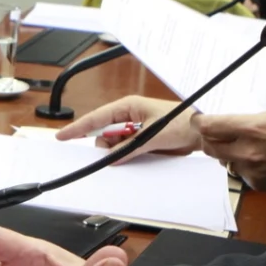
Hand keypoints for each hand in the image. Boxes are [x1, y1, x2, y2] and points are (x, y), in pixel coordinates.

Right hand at [53, 93, 199, 153]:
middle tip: (115, 154)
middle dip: (105, 146)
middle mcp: (129, 117)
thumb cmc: (183, 123)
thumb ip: (130, 146)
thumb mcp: (154, 135)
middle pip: (104, 134)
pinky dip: (125, 156)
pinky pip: (125, 151)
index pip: (97, 118)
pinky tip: (132, 159)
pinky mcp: (141, 141)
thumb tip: (110, 156)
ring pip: (114, 145)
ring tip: (136, 152)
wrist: (202, 133)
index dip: (79, 128)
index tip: (63, 137)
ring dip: (117, 153)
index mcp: (129, 107)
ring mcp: (135, 130)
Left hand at [190, 111, 265, 191]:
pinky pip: (242, 174)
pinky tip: (264, 159)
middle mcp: (248, 151)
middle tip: (217, 133)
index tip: (199, 119)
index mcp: (252, 128)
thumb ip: (249, 122)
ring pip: (225, 162)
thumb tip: (229, 125)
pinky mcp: (258, 185)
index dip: (200, 122)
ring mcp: (252, 170)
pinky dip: (246, 166)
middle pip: (210, 148)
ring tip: (247, 146)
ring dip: (228, 153)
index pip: (209, 127)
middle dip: (210, 139)